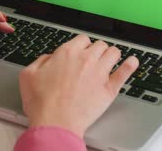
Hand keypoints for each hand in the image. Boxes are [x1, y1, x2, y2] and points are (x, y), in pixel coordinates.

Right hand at [19, 35, 138, 137]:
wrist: (55, 123)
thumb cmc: (42, 103)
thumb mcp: (28, 75)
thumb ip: (40, 61)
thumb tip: (49, 58)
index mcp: (66, 53)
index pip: (82, 39)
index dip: (82, 45)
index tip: (81, 52)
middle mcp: (86, 59)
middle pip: (99, 45)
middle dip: (96, 50)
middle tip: (93, 58)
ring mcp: (100, 73)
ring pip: (113, 52)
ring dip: (111, 54)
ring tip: (110, 60)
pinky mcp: (109, 88)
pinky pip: (125, 71)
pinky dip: (130, 65)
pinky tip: (132, 62)